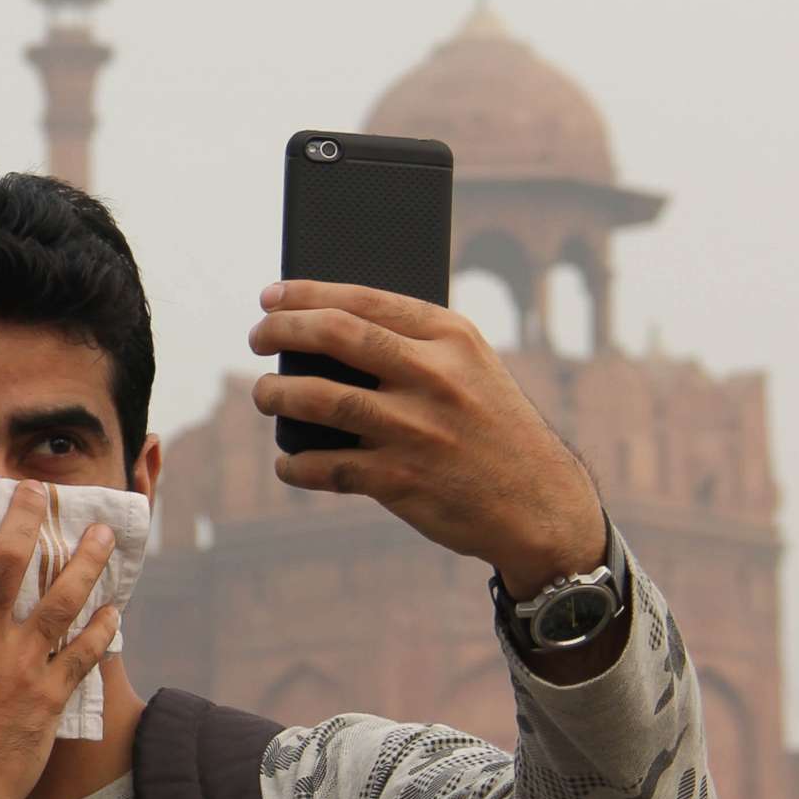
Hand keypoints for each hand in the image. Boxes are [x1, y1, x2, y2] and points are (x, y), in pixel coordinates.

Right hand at [0, 479, 120, 798]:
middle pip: (11, 562)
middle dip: (27, 517)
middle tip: (38, 489)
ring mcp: (21, 665)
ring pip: (63, 600)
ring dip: (85, 562)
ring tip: (101, 534)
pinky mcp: (51, 695)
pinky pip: (85, 653)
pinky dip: (104, 628)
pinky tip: (115, 606)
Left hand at [249, 281, 603, 597]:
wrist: (541, 504)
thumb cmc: (493, 428)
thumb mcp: (472, 369)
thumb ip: (413, 346)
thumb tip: (323, 331)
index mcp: (451, 338)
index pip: (363, 300)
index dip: (306, 294)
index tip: (272, 297)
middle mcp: (433, 377)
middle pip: (334, 336)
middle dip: (281, 331)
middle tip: (257, 337)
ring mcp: (416, 430)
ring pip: (319, 399)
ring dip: (276, 394)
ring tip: (264, 394)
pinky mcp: (401, 480)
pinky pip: (326, 467)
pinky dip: (296, 464)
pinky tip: (288, 462)